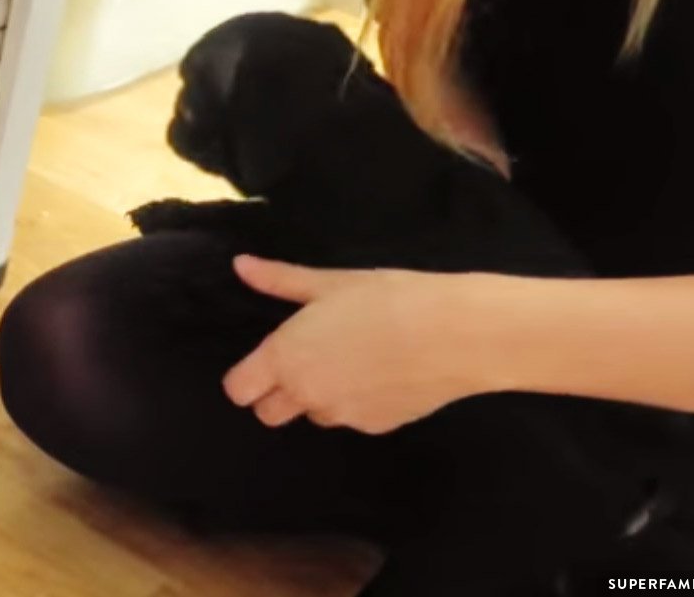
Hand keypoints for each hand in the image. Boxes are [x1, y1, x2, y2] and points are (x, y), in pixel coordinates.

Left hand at [222, 255, 503, 434]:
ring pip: (313, 415)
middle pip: (268, 413)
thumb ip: (280, 280)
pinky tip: (382, 374)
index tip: (264, 362)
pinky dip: (357, 403)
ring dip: (320, 396)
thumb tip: (241, 265)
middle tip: (305, 362)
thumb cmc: (387, 299)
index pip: (238, 391)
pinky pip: (350, 419)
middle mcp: (306, 393)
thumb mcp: (330, 283)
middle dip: (278, 394)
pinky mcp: (375, 427)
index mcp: (286, 358)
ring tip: (353, 360)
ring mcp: (342, 415)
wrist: (455, 335)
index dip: (246, 378)